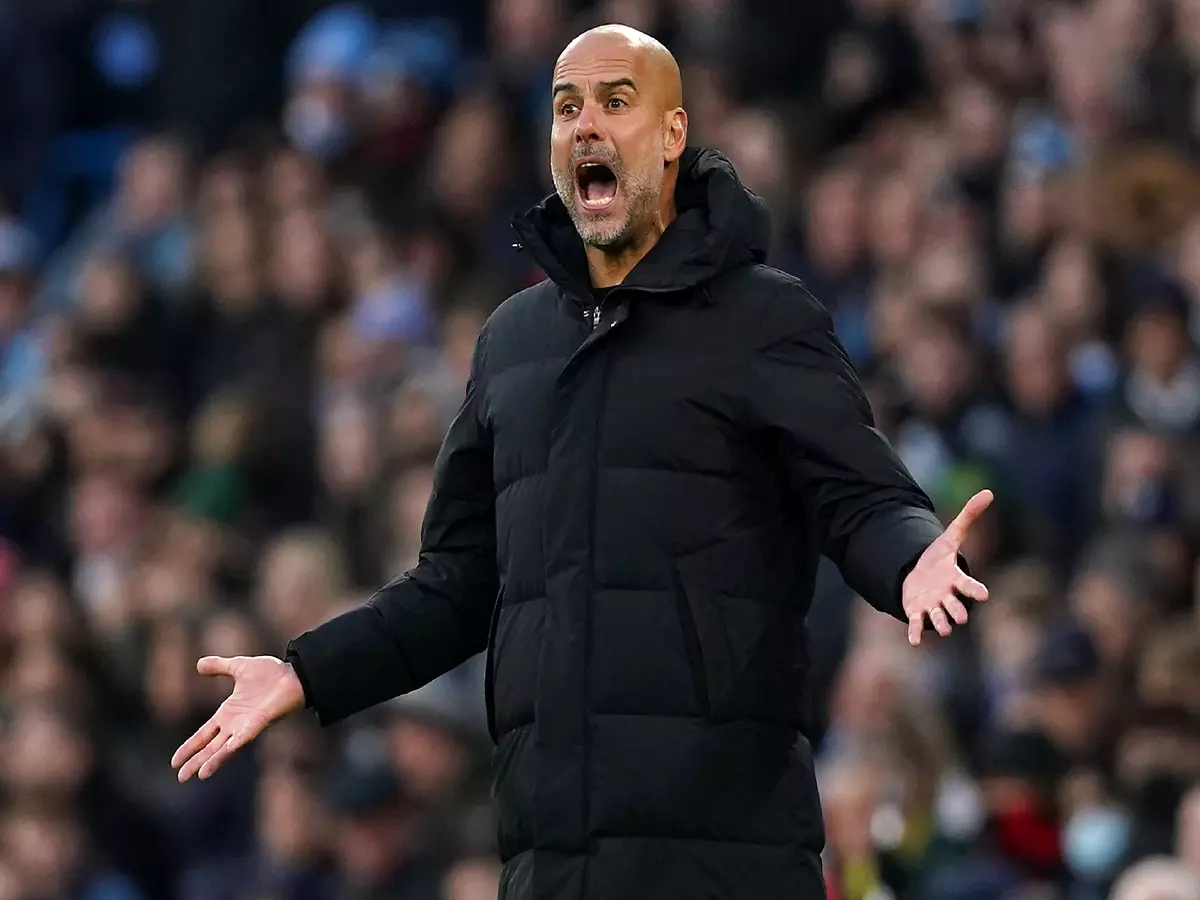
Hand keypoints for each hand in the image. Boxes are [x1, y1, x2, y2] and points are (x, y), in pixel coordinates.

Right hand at [171, 655, 304, 781]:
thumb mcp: (238, 666)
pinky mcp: (259, 723)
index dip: (190, 747)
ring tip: (197, 775)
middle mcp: (236, 724)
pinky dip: (232, 747)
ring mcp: (247, 726)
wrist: (293, 673)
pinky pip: (243, 738)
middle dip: (195, 761)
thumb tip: (198, 664)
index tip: (174, 762)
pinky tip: (224, 754)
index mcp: (228, 713)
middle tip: (180, 778)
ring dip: (211, 761)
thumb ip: (219, 666)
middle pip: (211, 747)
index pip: (203, 734)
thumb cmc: (270, 673)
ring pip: (225, 748)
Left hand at [902, 489, 992, 646]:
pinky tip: (915, 641)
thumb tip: (989, 492)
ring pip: (939, 618)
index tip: (984, 595)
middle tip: (961, 616)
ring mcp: (933, 607)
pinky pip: (918, 625)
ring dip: (941, 623)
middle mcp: (947, 597)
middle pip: (956, 607)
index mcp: (955, 580)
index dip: (975, 590)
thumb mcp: (949, 537)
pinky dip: (917, 632)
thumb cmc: (938, 560)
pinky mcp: (917, 613)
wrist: (918, 577)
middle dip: (958, 612)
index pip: (969, 586)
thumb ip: (967, 517)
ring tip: (943, 628)